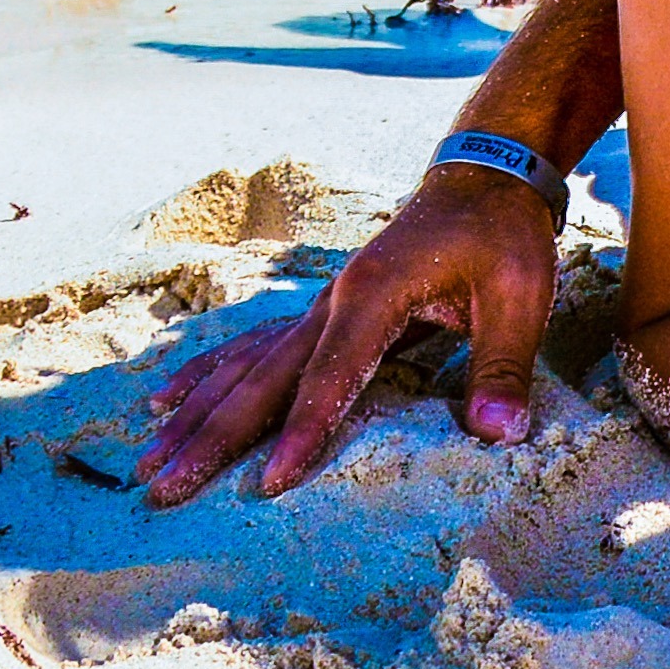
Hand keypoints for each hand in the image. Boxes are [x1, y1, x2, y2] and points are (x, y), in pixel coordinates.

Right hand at [135, 166, 559, 505]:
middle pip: (265, 376)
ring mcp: (321, 303)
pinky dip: (209, 377)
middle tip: (164, 490)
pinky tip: (167, 401)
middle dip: (213, 436)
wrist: (484, 178)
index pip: (332, 374)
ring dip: (197, 414)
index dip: (304, 429)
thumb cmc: (503, 235)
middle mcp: (333, 298)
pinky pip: (253, 347)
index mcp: (375, 293)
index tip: (270, 483)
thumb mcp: (521, 295)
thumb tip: (499, 435)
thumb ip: (503, 366)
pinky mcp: (322, 310)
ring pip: (246, 366)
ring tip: (148, 463)